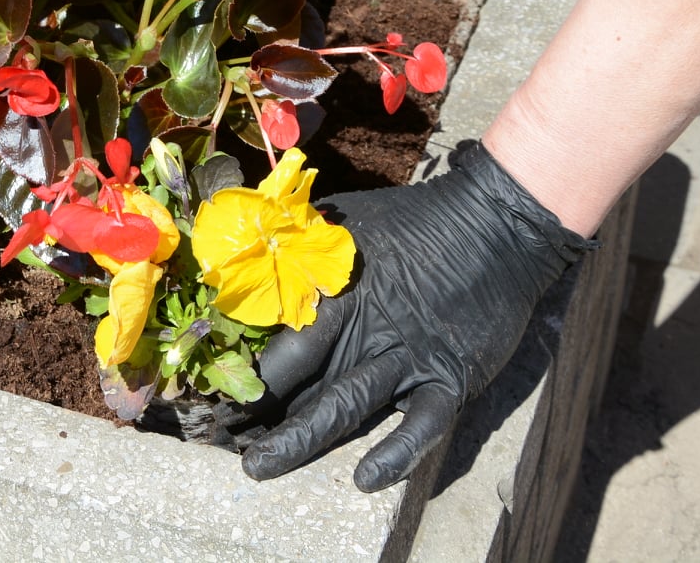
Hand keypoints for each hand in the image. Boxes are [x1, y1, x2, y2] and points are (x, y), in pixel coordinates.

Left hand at [240, 142, 592, 491]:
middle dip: (254, 415)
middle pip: (298, 381)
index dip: (237, 372)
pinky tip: (364, 479)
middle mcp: (362, 331)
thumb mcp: (343, 221)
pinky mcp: (449, 378)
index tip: (204, 396)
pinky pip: (420, 425)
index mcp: (331, 294)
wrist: (494, 226)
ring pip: (345, 408)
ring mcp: (407, 359)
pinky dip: (395, 453)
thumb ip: (298, 241)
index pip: (274, 342)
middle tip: (214, 441)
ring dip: (299, 441)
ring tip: (257, 467)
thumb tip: (242, 244)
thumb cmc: (413, 220)